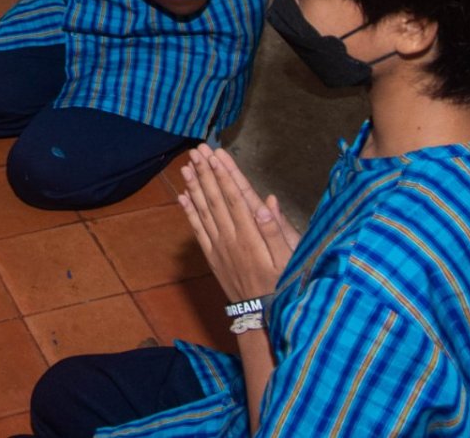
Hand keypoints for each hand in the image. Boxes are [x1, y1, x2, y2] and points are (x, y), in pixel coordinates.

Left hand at [177, 146, 290, 305]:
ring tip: (187, 167)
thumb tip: (268, 202)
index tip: (215, 156)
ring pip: (203, 212)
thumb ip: (275, 231)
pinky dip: (189, 212)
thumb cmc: (280, 287)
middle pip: (215, 200)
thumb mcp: (287, 261)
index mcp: (249, 236)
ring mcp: (218, 248)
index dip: (223, 175)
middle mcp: (230, 239)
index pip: (234, 199)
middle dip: (206, 173)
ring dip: (194, 188)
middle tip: (196, 151)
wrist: (260, 318)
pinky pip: (198, 231)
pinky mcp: (213, 257)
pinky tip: (183, 197)